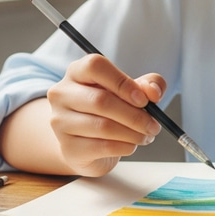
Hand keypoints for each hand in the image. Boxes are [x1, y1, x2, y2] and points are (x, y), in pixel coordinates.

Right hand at [46, 54, 165, 176]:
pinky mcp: (68, 148)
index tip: (144, 99)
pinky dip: (124, 146)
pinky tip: (131, 145)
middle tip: (154, 125)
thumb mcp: (132, 90)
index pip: (95, 66)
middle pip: (101, 100)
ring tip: (146, 135)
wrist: (89, 142)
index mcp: (77, 72)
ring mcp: (60, 122)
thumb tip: (153, 92)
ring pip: (102, 126)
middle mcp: (62, 94)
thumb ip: (148, 85)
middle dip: (135, 115)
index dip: (122, 82)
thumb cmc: (112, 109)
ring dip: (133, 133)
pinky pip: (101, 147)